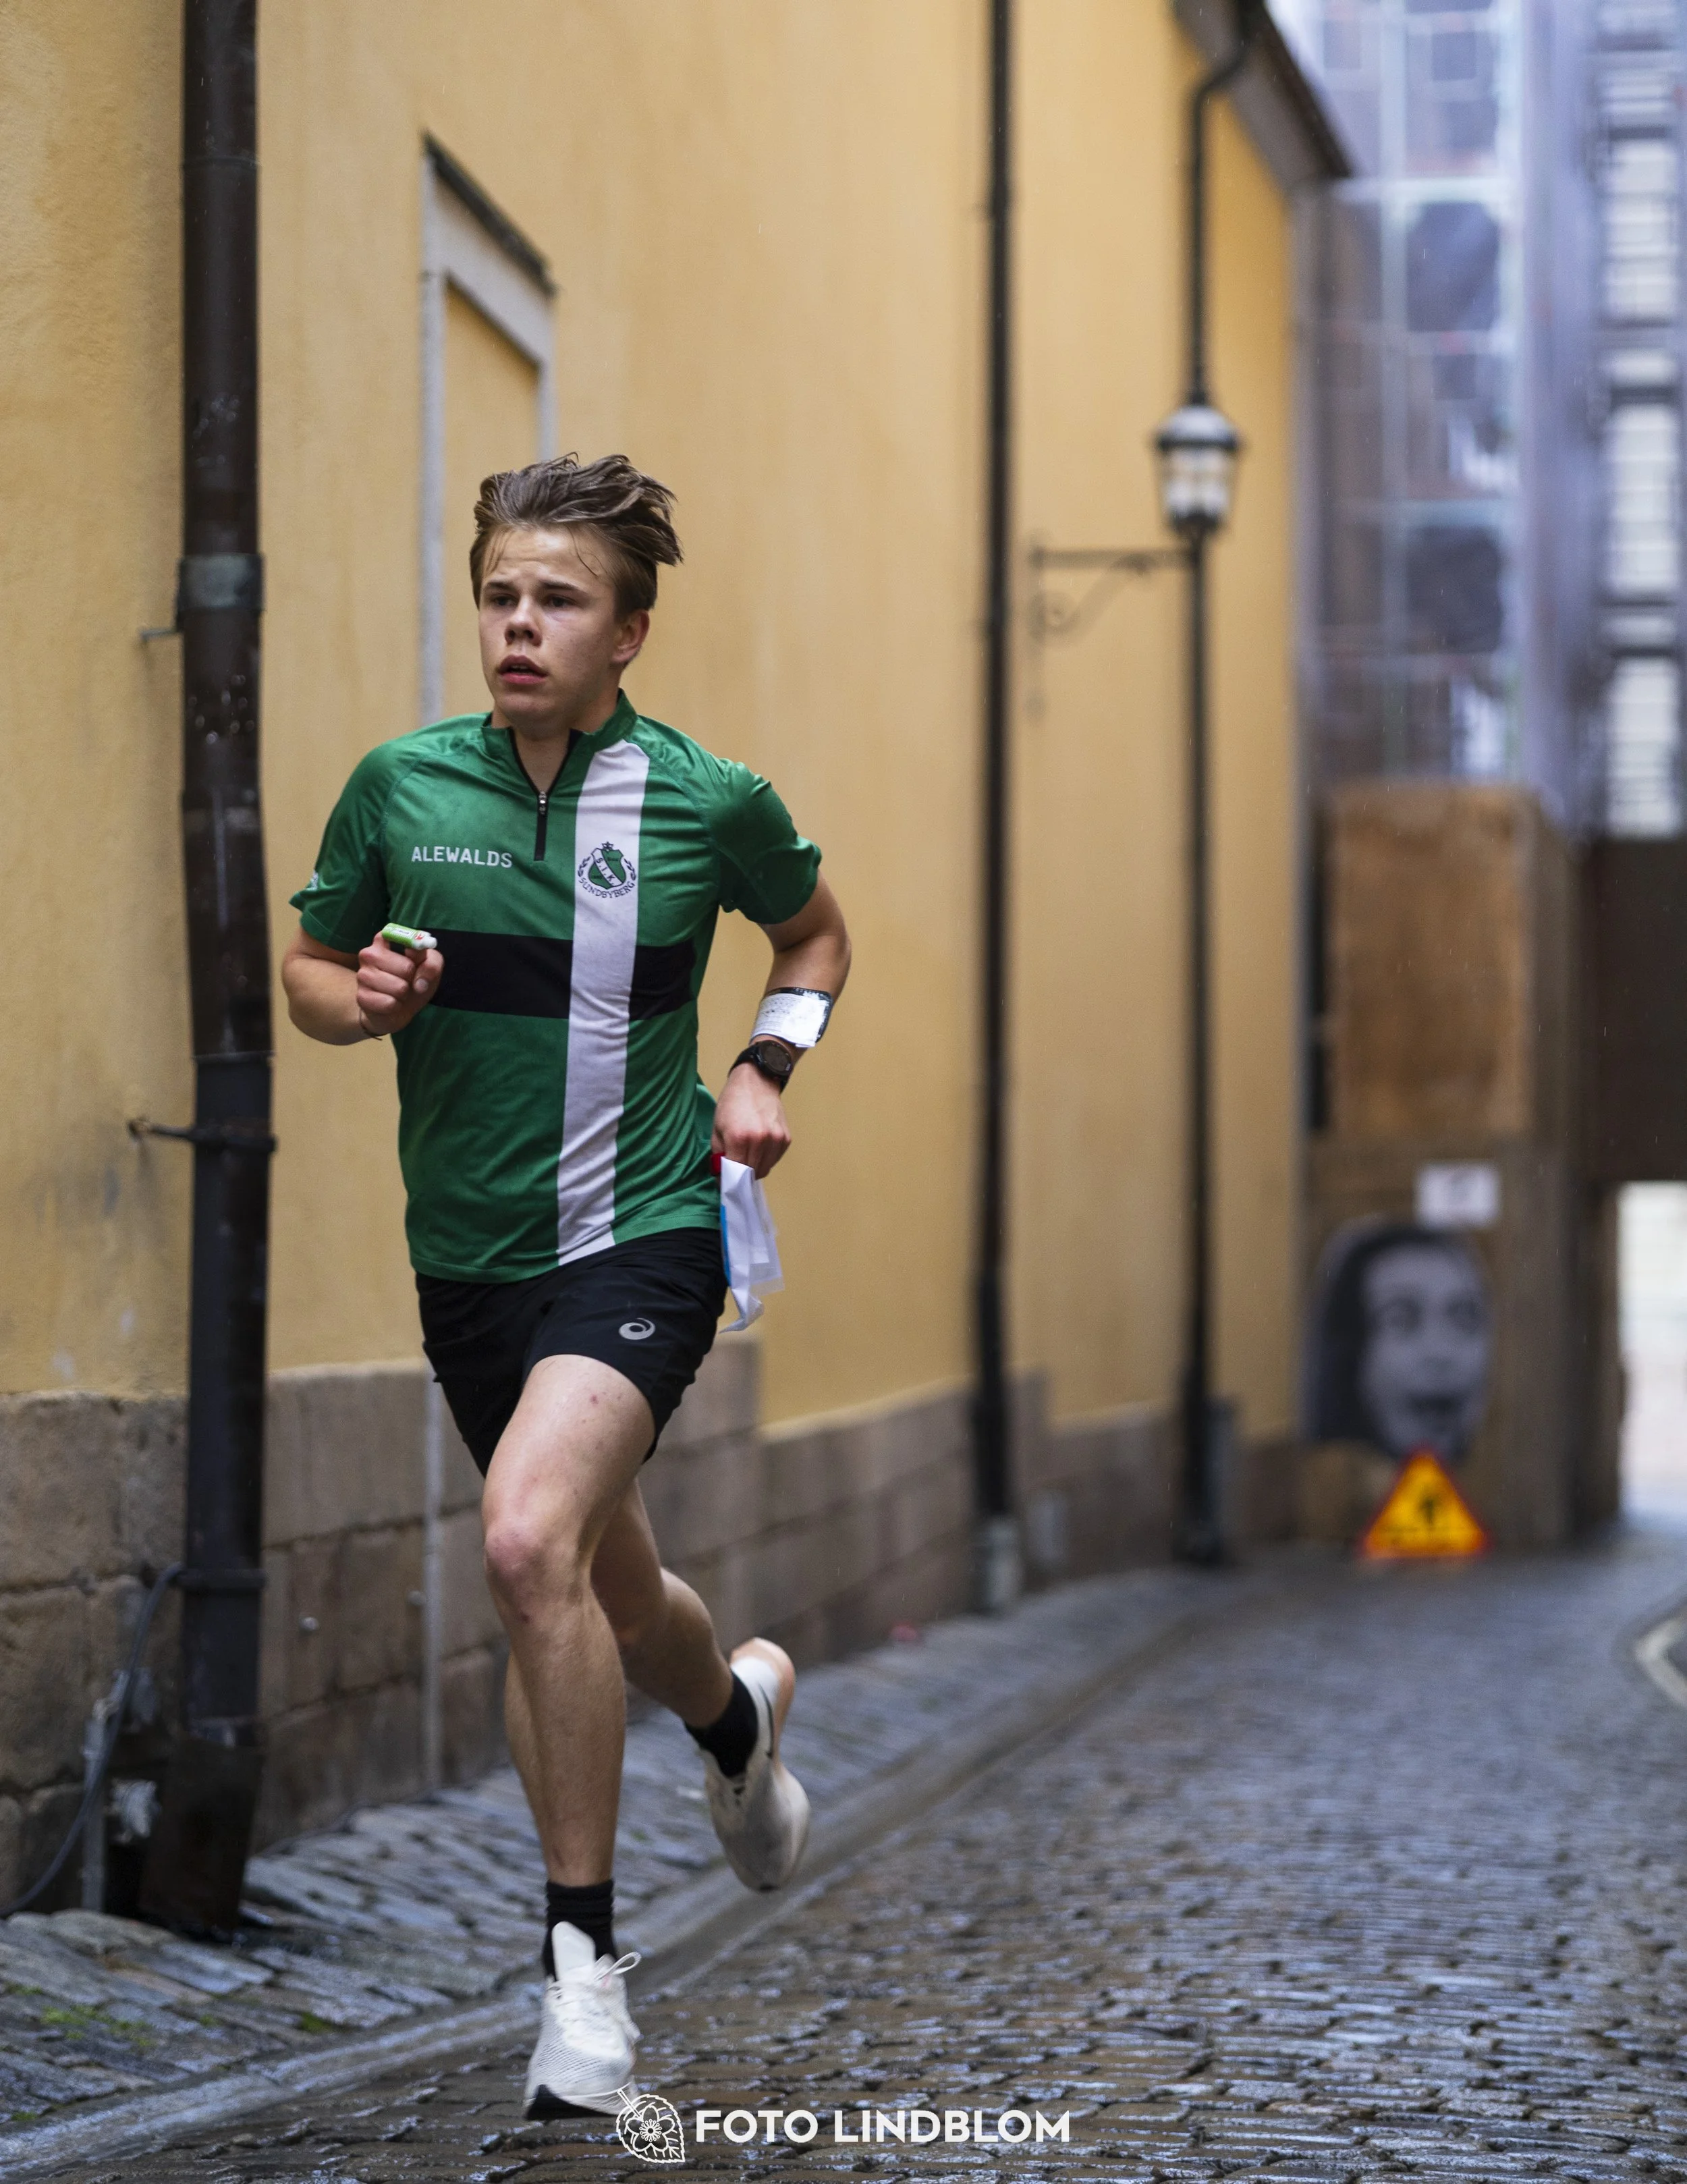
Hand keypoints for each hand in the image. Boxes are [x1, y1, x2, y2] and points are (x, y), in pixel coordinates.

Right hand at [356, 933, 442, 1037]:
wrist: (398, 1009)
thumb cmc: (413, 981)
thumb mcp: (430, 968)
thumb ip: (432, 965)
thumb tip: (420, 982)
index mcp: (385, 939)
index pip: (403, 937)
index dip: (416, 952)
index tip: (416, 958)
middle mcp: (369, 953)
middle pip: (407, 967)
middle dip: (412, 979)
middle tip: (406, 981)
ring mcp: (362, 974)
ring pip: (399, 988)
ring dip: (404, 994)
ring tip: (397, 992)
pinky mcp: (361, 996)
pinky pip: (389, 1003)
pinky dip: (396, 1006)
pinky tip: (390, 1003)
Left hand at [712, 1060, 791, 1178]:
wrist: (757, 1081)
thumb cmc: (732, 1103)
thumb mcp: (717, 1128)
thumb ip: (719, 1154)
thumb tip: (722, 1176)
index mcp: (739, 1138)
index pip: (735, 1173)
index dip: (728, 1180)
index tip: (724, 1183)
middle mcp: (760, 1140)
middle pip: (751, 1174)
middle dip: (741, 1176)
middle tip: (735, 1168)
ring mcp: (775, 1140)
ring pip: (765, 1169)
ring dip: (754, 1168)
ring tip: (747, 1155)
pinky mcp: (786, 1139)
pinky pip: (774, 1160)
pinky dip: (766, 1159)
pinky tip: (759, 1147)